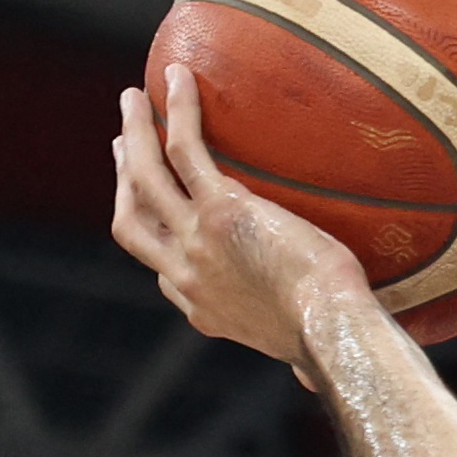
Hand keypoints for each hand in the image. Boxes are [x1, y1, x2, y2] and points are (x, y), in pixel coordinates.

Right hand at [108, 69, 371, 372]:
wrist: (333, 333)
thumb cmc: (335, 345)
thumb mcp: (306, 357)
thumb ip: (300, 361)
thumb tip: (310, 378)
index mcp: (205, 310)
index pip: (164, 273)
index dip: (155, 239)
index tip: (156, 213)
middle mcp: (188, 277)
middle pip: (132, 221)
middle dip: (122, 181)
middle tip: (121, 146)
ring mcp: (196, 242)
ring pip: (145, 177)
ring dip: (133, 134)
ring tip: (133, 98)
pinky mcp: (219, 211)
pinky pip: (185, 150)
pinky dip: (177, 112)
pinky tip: (176, 78)